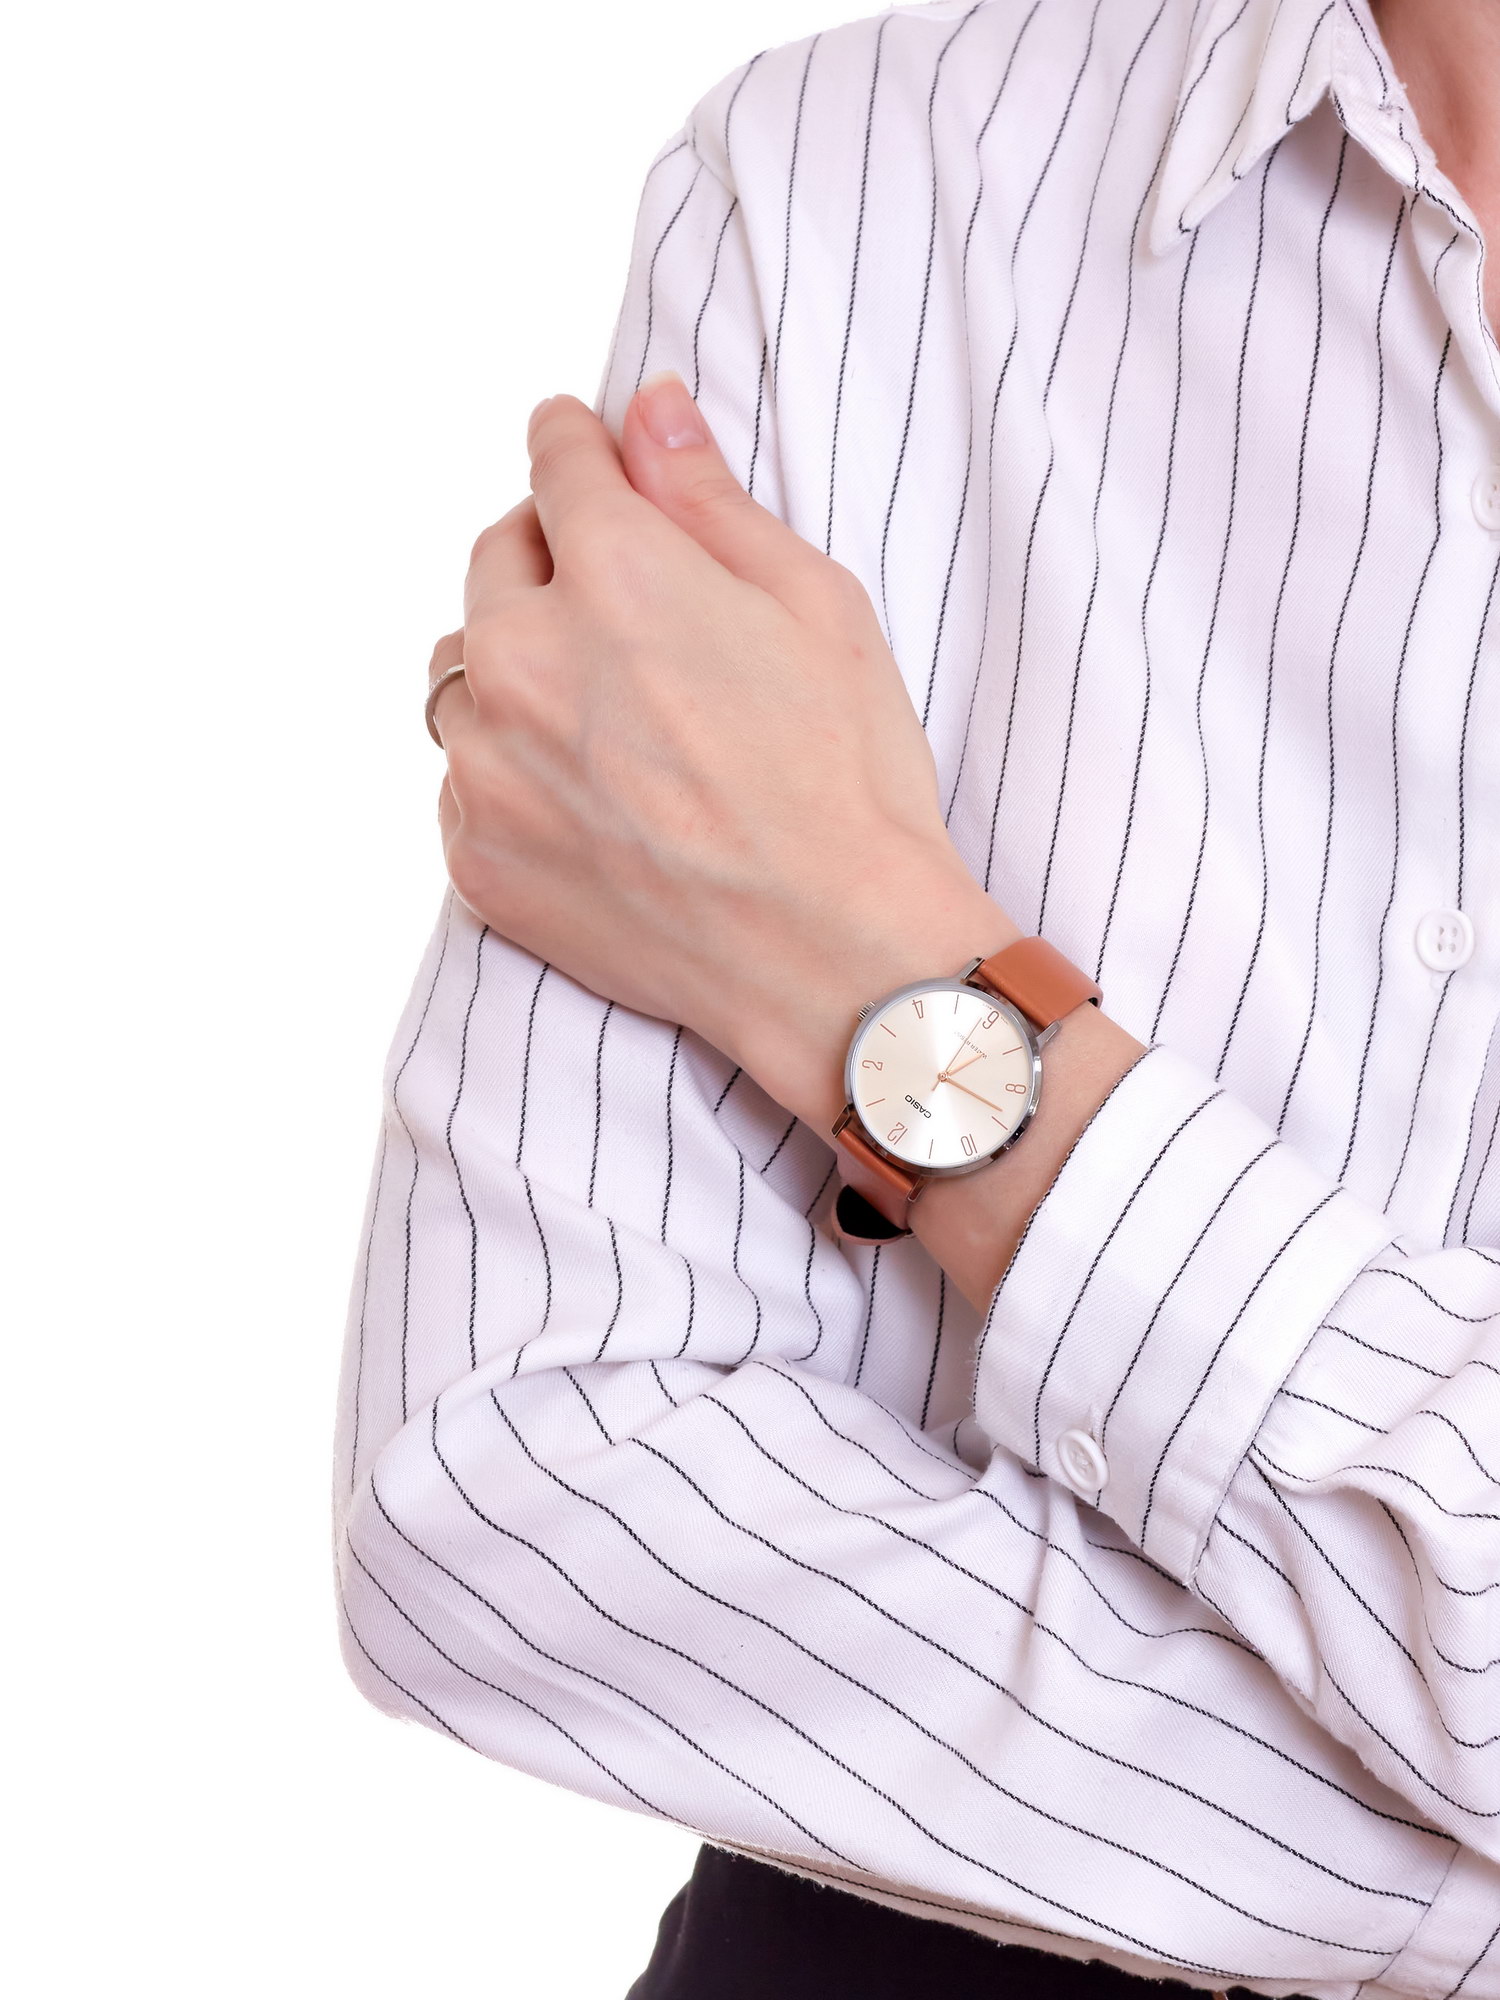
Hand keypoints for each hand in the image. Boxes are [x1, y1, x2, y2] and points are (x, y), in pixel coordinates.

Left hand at [430, 372, 1009, 1132]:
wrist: (833, 958)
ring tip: (600, 713)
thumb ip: (709, 499)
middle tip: (615, 598)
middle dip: (547, 558)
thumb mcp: (815, 605)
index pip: (556, 463)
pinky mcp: (480, 860)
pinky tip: (588, 798)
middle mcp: (525, 661)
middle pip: (493, 561)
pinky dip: (508, 771)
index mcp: (613, 574)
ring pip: (463, 677)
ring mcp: (489, 770)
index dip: (577, 447)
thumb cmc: (847, 784)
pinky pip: (463, 782)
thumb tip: (648, 410)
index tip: (581, 448)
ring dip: (513, 668)